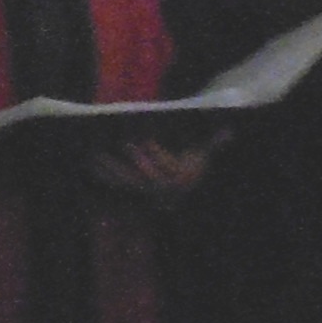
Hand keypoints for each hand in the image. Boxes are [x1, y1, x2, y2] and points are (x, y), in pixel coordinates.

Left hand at [89, 132, 213, 199]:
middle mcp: (161, 189)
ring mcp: (145, 191)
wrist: (182, 189)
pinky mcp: (131, 191)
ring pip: (127, 180)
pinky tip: (91, 163)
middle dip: (131, 161)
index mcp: (178, 177)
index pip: (166, 167)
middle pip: (144, 176)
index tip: (143, 141)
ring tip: (97, 152)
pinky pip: (117, 184)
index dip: (154, 154)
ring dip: (111, 167)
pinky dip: (104, 174)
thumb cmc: (192, 163)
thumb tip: (230, 130)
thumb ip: (215, 142)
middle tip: (118, 144)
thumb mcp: (204, 152)